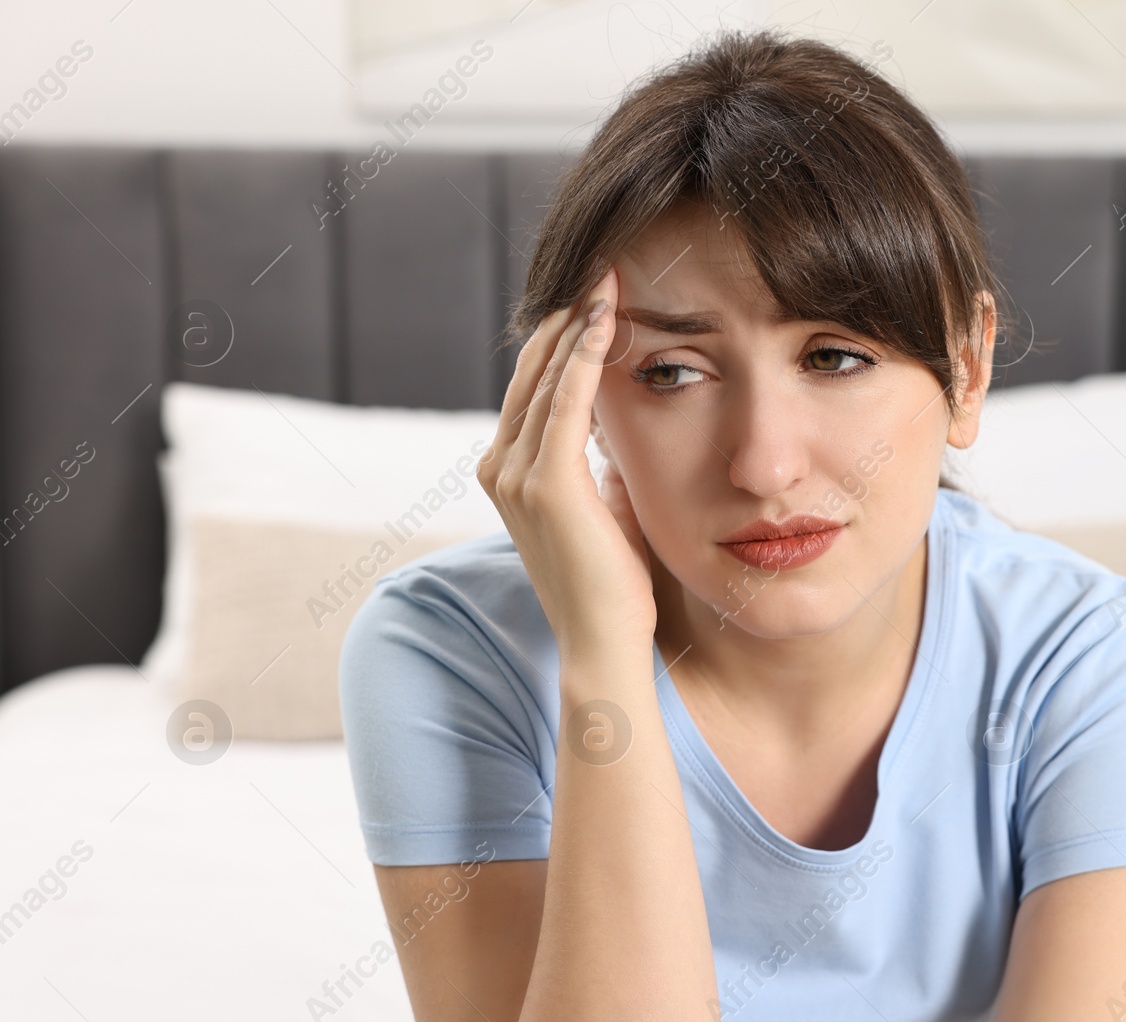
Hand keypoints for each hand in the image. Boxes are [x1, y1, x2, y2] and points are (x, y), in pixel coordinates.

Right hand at [477, 266, 655, 656]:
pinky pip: (564, 401)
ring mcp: (515, 475)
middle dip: (567, 317)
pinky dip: (584, 356)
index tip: (596, 294)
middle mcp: (500, 467)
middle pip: (532, 371)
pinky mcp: (545, 484)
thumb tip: (617, 430)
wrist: (604, 642)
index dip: (563, 338)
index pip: (534, 387)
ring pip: (546, 377)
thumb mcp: (602, 506)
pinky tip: (604, 319)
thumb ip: (598, 464)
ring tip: (606, 276)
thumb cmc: (613, 583)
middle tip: (601, 266)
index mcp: (510, 472)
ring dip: (577, 323)